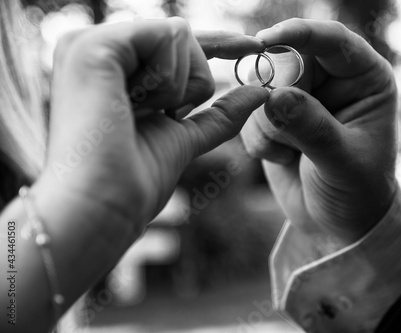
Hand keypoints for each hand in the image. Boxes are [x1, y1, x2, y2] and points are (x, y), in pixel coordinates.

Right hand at [35, 18, 268, 230]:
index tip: (255, 48)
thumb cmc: (135, 181)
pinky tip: (136, 109)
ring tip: (139, 119)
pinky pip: (166, 38)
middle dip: (194, 82)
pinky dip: (169, 81)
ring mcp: (89, 43)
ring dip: (179, 88)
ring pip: (178, 34)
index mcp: (109, 68)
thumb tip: (261, 92)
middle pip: (181, 36)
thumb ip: (220, 113)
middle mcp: (94, 48)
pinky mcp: (95, 46)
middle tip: (165, 118)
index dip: (217, 42)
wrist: (103, 208)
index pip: (171, 44)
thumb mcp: (185, 138)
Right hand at [241, 18, 396, 246]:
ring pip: (261, 90)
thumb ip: (313, 128)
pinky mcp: (274, 118)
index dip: (300, 34)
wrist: (340, 221)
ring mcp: (299, 98)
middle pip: (286, 61)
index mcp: (363, 78)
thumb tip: (275, 97)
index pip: (332, 40)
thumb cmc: (358, 190)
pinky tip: (285, 159)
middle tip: (295, 140)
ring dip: (270, 129)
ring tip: (296, 155)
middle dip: (280, 101)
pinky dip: (260, 143)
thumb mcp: (343, 162)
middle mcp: (330, 81)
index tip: (266, 40)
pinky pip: (249, 116)